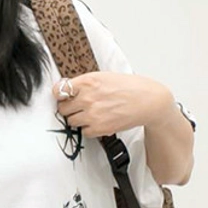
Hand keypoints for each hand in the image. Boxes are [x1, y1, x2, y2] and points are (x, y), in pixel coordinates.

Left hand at [52, 72, 173, 137]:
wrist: (148, 100)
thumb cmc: (129, 87)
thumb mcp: (104, 76)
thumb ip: (85, 83)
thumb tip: (67, 89)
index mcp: (88, 81)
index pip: (59, 90)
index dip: (59, 95)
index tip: (62, 97)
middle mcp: (88, 98)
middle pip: (63, 108)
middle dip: (69, 108)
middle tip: (78, 107)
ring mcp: (93, 114)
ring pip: (71, 121)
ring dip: (78, 119)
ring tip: (90, 114)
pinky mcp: (100, 128)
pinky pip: (84, 132)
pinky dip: (89, 129)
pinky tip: (98, 121)